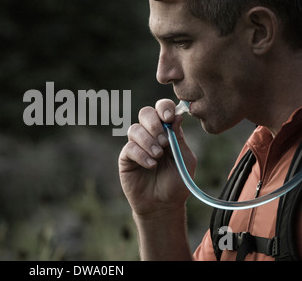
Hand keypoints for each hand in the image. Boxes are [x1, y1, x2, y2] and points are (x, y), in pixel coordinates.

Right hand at [118, 99, 196, 217]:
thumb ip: (180, 139)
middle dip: (154, 123)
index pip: (162, 109)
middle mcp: (150, 135)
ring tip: (158, 156)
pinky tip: (151, 165)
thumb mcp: (186, 160)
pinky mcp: (126, 158)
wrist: (163, 205)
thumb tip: (176, 116)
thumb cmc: (177, 183)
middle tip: (163, 141)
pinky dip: (141, 155)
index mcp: (167, 131)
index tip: (169, 118)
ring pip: (135, 129)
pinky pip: (130, 148)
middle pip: (145, 113)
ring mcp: (137, 145)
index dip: (164, 108)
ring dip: (148, 141)